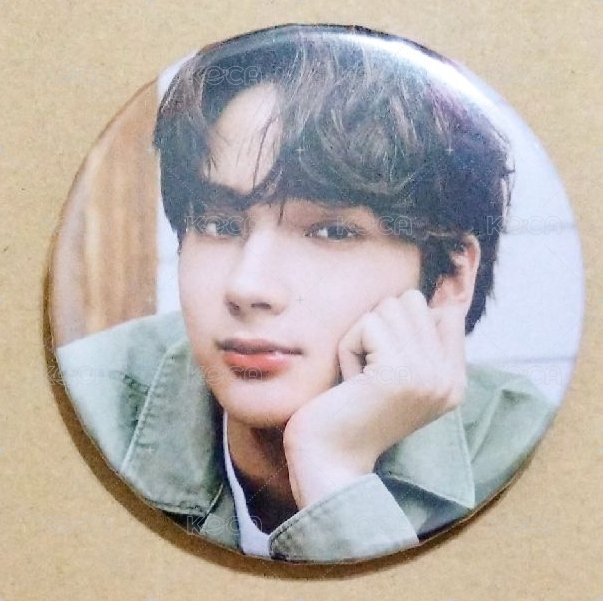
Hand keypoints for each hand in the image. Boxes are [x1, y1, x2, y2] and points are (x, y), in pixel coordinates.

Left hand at [283, 289, 467, 508]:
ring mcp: (428, 374)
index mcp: (454, 381)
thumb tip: (417, 300)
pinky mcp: (399, 371)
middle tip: (369, 369)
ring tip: (360, 376)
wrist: (332, 461)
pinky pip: (367, 324)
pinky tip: (350, 382)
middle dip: (378, 327)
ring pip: (389, 307)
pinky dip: (348, 348)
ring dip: (361, 337)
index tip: (384, 360)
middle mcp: (449, 378)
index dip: (406, 321)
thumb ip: (418, 343)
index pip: (445, 313)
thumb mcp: (398, 379)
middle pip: (412, 302)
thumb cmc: (352, 414)